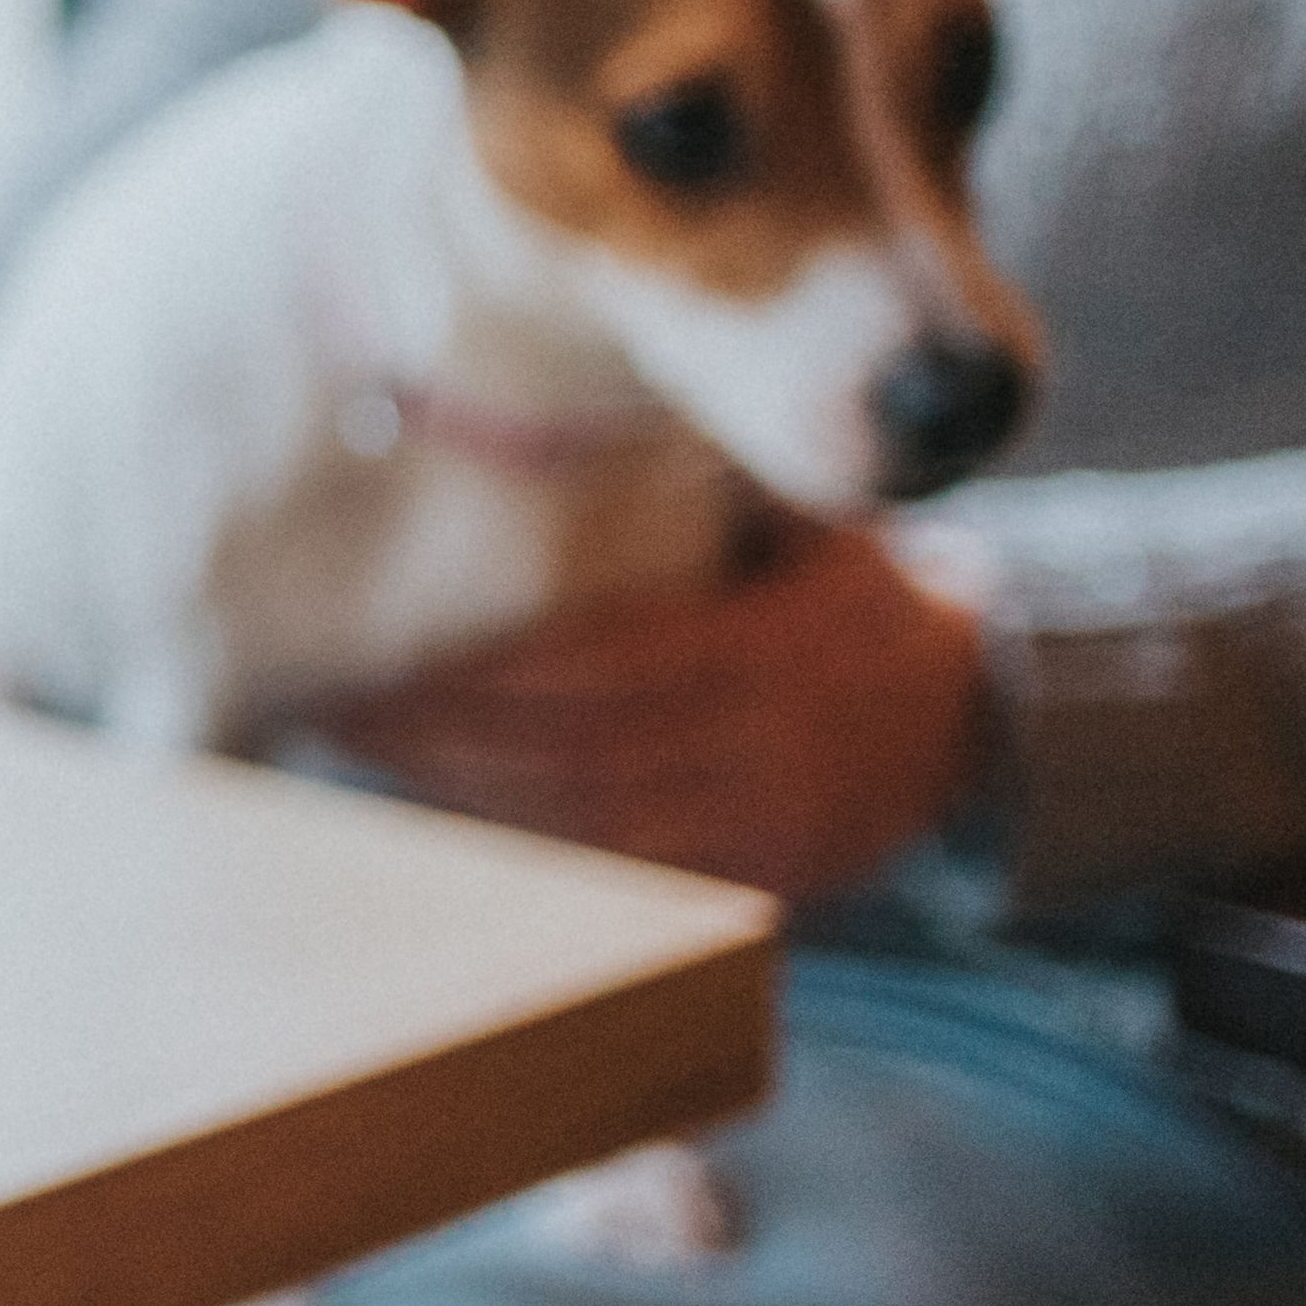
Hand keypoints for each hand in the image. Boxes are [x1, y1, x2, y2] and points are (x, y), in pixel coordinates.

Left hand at [302, 516, 989, 895]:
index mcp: (798, 638)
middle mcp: (794, 741)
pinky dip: (528, 847)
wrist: (969, 705)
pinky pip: (629, 878)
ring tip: (361, 747)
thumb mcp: (800, 515)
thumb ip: (702, 482)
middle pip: (586, 749)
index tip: (392, 632)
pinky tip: (437, 810)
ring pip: (594, 824)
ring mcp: (787, 824)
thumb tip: (543, 424)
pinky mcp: (771, 882)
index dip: (497, 661)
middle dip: (448, 727)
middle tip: (337, 692)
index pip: (618, 663)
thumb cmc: (833, 582)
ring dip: (464, 792)